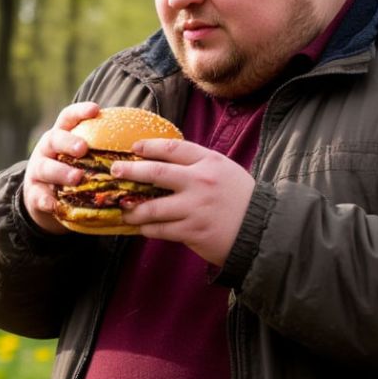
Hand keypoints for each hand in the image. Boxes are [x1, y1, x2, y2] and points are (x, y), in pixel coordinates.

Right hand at [21, 101, 102, 233]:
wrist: (43, 199)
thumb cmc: (72, 171)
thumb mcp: (82, 157)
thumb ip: (101, 150)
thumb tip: (144, 144)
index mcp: (61, 136)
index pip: (68, 118)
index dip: (80, 112)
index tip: (96, 109)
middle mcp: (47, 150)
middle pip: (54, 139)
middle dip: (68, 142)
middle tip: (83, 148)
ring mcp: (37, 171)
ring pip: (46, 168)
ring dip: (61, 172)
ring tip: (77, 177)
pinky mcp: (33, 194)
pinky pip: (38, 196)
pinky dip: (46, 200)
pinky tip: (54, 204)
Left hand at [113, 139, 254, 266]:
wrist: (262, 228)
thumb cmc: (240, 198)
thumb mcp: (223, 170)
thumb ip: (197, 164)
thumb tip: (162, 160)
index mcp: (209, 162)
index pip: (172, 148)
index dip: (149, 146)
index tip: (133, 148)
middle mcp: (200, 182)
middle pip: (156, 173)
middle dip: (130, 171)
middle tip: (115, 172)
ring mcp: (195, 208)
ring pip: (152, 207)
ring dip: (133, 208)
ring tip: (123, 209)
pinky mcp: (193, 231)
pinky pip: (161, 229)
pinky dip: (147, 228)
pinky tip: (141, 227)